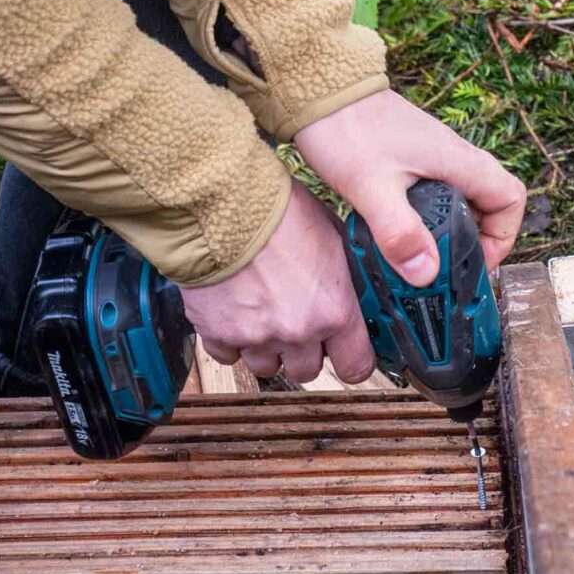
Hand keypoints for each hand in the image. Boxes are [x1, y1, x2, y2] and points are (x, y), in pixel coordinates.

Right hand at [179, 180, 373, 384]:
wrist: (224, 203)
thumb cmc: (279, 210)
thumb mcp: (333, 235)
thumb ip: (343, 275)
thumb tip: (351, 288)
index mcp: (334, 310)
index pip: (355, 366)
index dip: (351, 359)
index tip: (345, 351)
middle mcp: (298, 331)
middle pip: (306, 370)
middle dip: (303, 350)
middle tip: (296, 320)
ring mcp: (256, 337)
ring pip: (266, 367)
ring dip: (266, 346)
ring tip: (261, 311)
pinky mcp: (218, 334)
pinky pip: (227, 355)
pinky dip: (230, 340)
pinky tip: (233, 311)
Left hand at [295, 89, 526, 286]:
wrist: (319, 89)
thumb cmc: (347, 129)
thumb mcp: (372, 188)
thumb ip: (399, 232)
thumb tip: (426, 273)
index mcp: (458, 160)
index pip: (510, 199)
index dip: (504, 236)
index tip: (476, 262)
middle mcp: (453, 157)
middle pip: (487, 205)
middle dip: (473, 242)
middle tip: (444, 270)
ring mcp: (432, 156)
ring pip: (459, 200)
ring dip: (447, 232)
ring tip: (419, 259)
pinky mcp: (410, 158)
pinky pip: (434, 193)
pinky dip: (425, 219)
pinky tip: (396, 234)